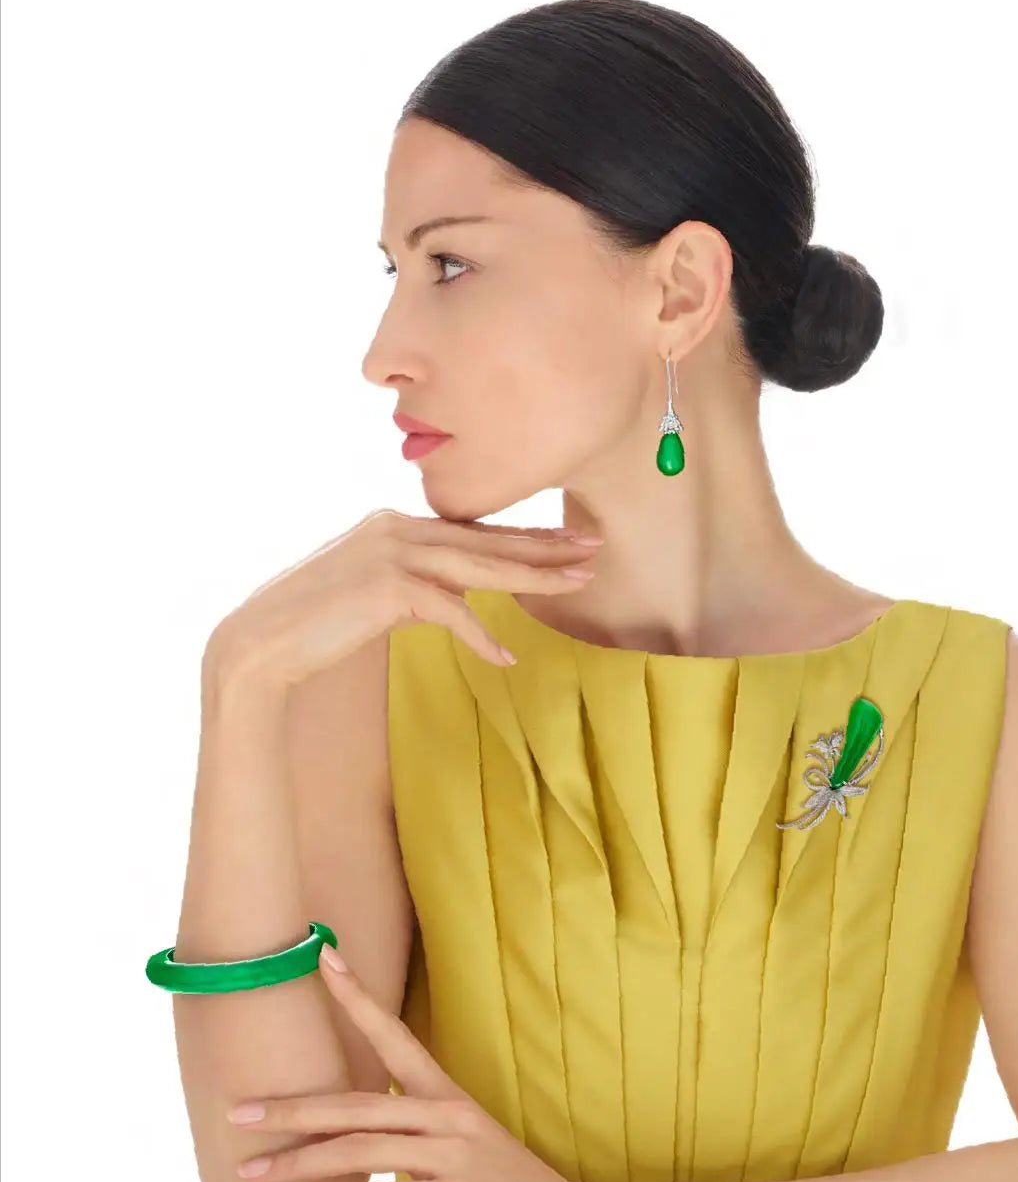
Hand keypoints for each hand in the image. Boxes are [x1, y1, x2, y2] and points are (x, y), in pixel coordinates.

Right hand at [206, 509, 600, 690]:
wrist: (259, 644)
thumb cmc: (312, 626)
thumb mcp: (371, 595)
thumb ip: (412, 586)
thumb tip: (452, 598)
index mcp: (394, 525)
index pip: (473, 532)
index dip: (523, 539)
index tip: (566, 543)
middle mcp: (396, 528)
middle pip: (486, 541)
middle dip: (544, 547)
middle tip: (593, 550)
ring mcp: (391, 552)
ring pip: (480, 566)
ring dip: (533, 576)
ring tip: (578, 583)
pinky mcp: (385, 587)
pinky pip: (448, 611)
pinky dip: (477, 634)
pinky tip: (505, 656)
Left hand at [229, 942, 614, 1181]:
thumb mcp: (467, 1147)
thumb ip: (417, 1137)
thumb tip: (362, 1142)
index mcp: (448, 1097)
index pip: (394, 1035)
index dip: (357, 997)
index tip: (323, 960)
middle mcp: (446, 1115)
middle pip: (355, 1102)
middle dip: (291, 1107)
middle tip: (240, 1109)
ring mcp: (449, 1155)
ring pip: (358, 1147)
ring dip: (297, 1163)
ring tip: (253, 1172)